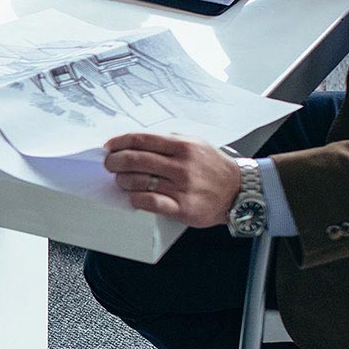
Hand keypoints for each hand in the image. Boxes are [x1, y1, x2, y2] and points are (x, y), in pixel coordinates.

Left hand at [103, 133, 241, 226]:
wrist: (239, 191)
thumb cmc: (213, 166)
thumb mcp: (195, 143)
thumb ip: (169, 140)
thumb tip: (138, 142)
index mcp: (182, 146)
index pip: (141, 140)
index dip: (120, 143)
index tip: (109, 147)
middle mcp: (181, 165)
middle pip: (136, 160)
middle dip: (115, 162)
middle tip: (109, 164)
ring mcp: (182, 188)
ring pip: (139, 181)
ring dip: (123, 181)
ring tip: (121, 180)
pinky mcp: (182, 208)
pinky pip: (151, 202)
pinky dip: (136, 199)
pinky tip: (133, 197)